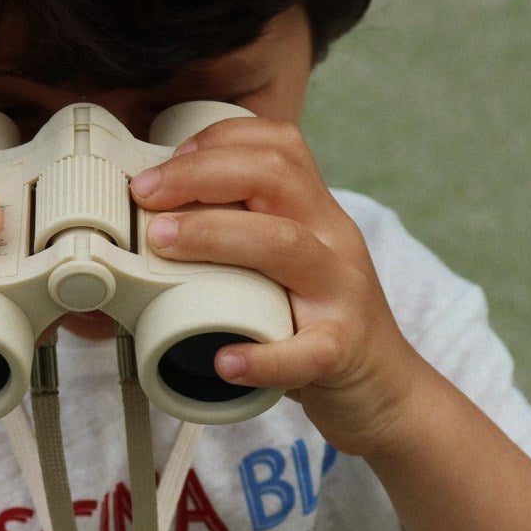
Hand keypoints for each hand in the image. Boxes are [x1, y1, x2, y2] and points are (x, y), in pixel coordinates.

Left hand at [128, 117, 428, 457]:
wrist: (386, 389)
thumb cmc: (319, 324)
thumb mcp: (289, 265)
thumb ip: (243, 237)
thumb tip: (155, 227)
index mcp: (317, 213)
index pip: (277, 146)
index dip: (216, 141)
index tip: (163, 165)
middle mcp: (332, 240)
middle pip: (274, 177)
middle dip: (200, 175)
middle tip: (144, 195)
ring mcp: (342, 294)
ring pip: (286, 245)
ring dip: (216, 236)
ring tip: (163, 243)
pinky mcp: (343, 351)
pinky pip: (307, 350)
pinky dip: (264, 357)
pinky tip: (225, 362)